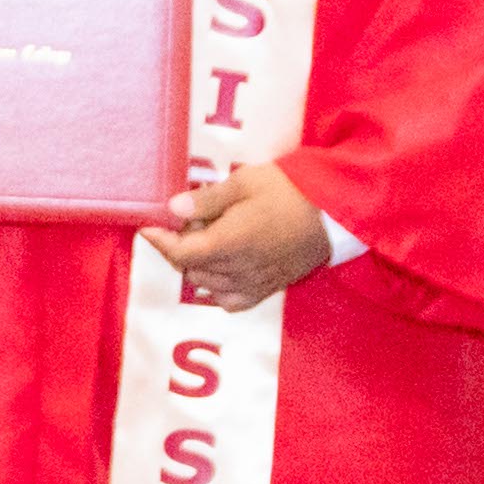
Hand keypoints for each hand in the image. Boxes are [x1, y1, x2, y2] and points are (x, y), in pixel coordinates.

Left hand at [148, 163, 331, 310]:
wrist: (335, 213)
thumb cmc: (290, 191)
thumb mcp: (245, 182)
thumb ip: (207, 200)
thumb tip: (172, 210)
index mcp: (230, 243)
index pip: (180, 254)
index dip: (160, 241)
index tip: (149, 227)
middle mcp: (238, 271)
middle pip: (190, 269)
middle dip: (180, 247)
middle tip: (191, 221)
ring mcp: (254, 284)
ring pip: (206, 285)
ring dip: (198, 265)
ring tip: (210, 238)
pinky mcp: (268, 290)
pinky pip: (230, 301)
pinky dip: (217, 288)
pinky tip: (223, 268)